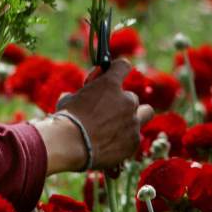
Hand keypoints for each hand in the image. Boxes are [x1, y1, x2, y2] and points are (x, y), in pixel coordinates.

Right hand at [33, 59, 152, 173]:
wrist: (71, 146)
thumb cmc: (66, 120)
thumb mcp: (69, 100)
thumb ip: (80, 96)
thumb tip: (73, 97)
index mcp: (110, 84)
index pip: (123, 66)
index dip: (118, 70)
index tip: (113, 74)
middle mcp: (127, 100)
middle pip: (132, 97)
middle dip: (122, 103)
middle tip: (109, 112)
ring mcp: (133, 122)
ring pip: (145, 114)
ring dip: (135, 117)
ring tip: (121, 126)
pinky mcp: (134, 142)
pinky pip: (135, 137)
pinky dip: (126, 139)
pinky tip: (112, 145)